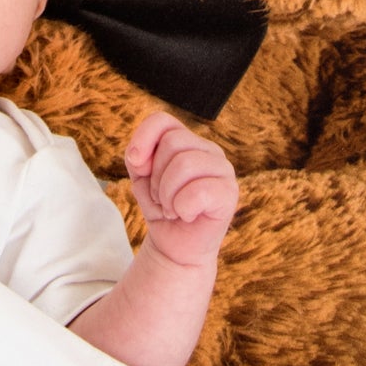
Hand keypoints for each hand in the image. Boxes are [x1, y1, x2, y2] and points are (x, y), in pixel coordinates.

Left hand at [122, 110, 237, 270]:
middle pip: (172, 143)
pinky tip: (186, 215)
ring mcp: (223, 170)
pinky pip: (199, 191)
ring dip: (167, 194)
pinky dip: (182, 208)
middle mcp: (209, 150)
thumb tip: (141, 157)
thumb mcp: (141, 177)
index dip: (143, 138)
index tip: (136, 166)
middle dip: (156, 176)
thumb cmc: (160, 207)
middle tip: (162, 198)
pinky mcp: (230, 193)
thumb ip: (138, 157)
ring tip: (172, 208)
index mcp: (188, 141)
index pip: (163, 120)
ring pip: (184, 164)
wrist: (175, 245)